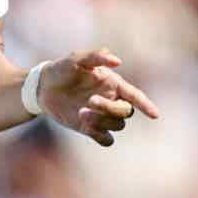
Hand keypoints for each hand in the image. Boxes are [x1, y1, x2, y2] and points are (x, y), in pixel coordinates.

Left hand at [39, 49, 159, 146]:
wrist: (43, 87)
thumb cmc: (62, 69)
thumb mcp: (75, 58)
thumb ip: (95, 57)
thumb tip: (117, 61)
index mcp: (113, 84)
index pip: (135, 96)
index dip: (146, 105)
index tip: (155, 116)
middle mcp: (111, 100)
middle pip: (126, 112)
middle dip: (111, 108)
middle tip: (90, 101)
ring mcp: (101, 116)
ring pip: (117, 126)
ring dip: (102, 121)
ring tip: (81, 112)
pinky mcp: (90, 128)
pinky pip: (106, 140)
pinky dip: (101, 136)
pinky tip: (86, 127)